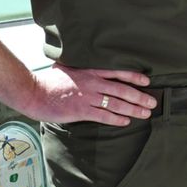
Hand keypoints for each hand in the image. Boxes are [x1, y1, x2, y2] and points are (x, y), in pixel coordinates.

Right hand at [18, 64, 155, 124]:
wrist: (33, 92)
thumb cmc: (49, 81)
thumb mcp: (67, 67)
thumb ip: (81, 67)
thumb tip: (87, 63)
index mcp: (90, 71)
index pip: (118, 72)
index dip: (134, 77)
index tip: (147, 81)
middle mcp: (92, 83)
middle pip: (122, 90)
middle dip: (140, 97)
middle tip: (153, 102)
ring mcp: (87, 97)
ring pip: (116, 104)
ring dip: (133, 110)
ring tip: (145, 114)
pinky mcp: (80, 111)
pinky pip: (103, 116)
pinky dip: (116, 120)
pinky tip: (125, 122)